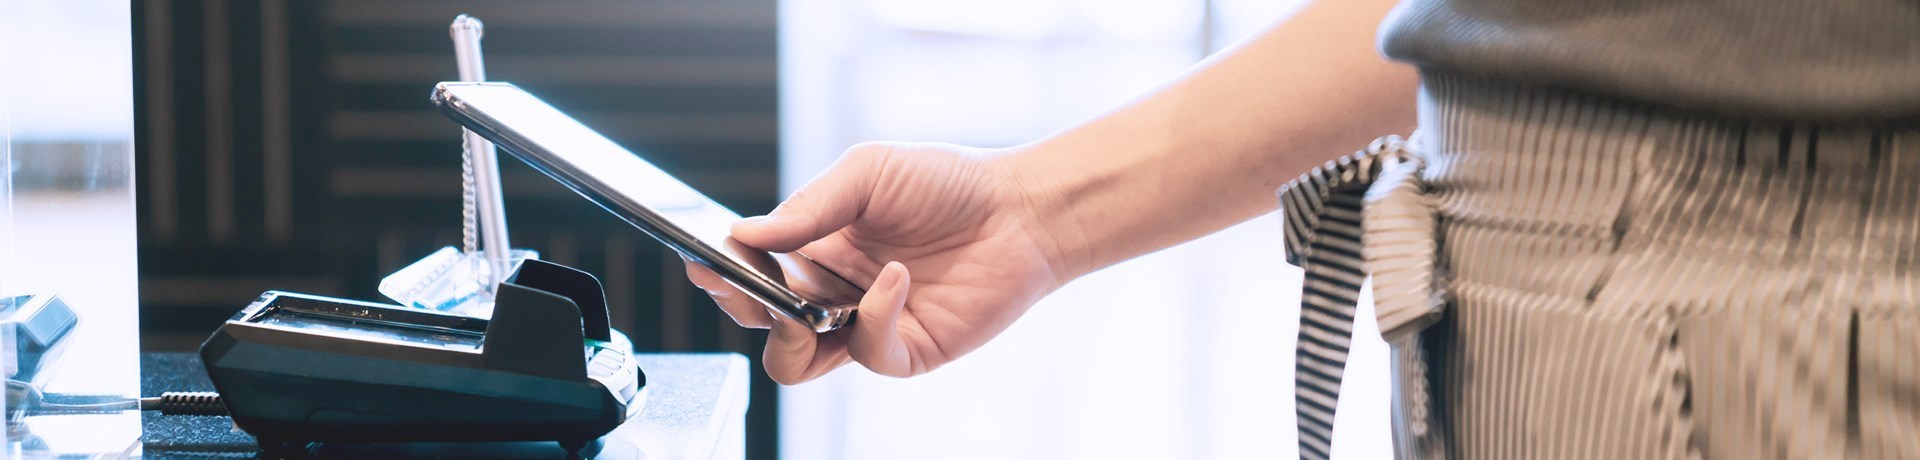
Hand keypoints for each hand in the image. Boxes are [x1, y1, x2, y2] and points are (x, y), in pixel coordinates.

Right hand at [684, 142, 1073, 383]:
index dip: (721, 274)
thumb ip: (809, 206)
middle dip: (741, 306)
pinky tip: (895, 278)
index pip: (750, 273)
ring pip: (796, 361)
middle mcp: (832, 292)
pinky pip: (866, 353)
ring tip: (799, 304)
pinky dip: (873, 316)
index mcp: (814, 248)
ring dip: (788, 335)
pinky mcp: (905, 350)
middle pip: (761, 322)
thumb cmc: (946, 183)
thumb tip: (748, 232)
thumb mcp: (868, 173)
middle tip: (742, 284)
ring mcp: (866, 325)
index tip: (700, 261)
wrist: (1019, 210)